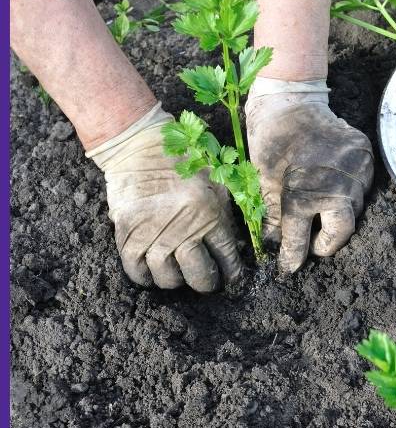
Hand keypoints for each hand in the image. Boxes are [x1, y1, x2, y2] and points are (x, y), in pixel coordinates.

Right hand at [87, 104, 242, 291]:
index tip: (231, 279)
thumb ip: (225, 214)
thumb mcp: (216, 182)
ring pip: (166, 275)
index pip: (227, 257)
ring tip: (177, 275)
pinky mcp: (128, 229)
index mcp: (211, 213)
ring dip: (174, 281)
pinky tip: (151, 274)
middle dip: (205, 284)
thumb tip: (234, 249)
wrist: (141, 143)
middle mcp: (184, 226)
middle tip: (205, 283)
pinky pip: (134, 267)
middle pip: (198, 273)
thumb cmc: (184, 161)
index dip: (231, 274)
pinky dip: (143, 277)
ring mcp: (154, 230)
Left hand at [245, 85, 372, 272]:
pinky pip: (364, 186)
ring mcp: (355, 171)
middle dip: (327, 243)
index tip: (289, 267)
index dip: (293, 257)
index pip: (299, 240)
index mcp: (302, 196)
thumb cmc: (271, 140)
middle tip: (314, 244)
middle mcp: (334, 188)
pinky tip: (336, 187)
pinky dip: (350, 192)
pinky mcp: (366, 157)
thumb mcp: (263, 181)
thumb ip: (273, 217)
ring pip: (355, 209)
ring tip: (323, 212)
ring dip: (339, 215)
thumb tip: (275, 246)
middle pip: (341, 232)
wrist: (291, 99)